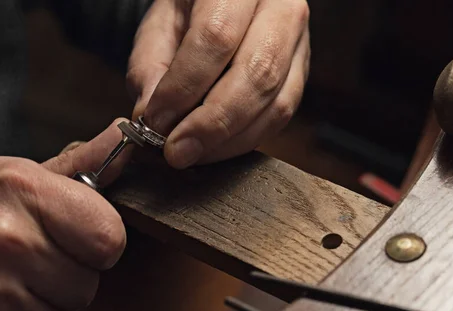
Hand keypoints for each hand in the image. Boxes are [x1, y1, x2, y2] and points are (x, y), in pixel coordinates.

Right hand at [0, 120, 130, 310]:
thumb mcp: (8, 178)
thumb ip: (75, 167)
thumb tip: (124, 132)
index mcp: (23, 190)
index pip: (110, 238)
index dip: (93, 245)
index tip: (67, 240)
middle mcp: (6, 239)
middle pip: (84, 287)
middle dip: (57, 282)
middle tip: (14, 264)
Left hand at [127, 0, 310, 168]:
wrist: (230, 1)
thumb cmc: (191, 8)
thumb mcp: (160, 23)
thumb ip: (150, 66)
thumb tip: (152, 117)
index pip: (216, 38)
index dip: (185, 87)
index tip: (156, 122)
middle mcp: (282, 7)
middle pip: (257, 74)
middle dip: (213, 123)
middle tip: (178, 151)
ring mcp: (300, 40)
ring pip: (277, 102)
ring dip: (231, 139)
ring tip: (194, 153)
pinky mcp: (302, 71)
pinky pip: (282, 114)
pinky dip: (247, 138)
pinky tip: (217, 146)